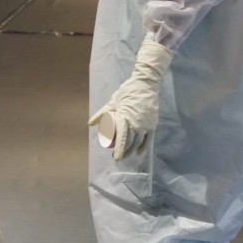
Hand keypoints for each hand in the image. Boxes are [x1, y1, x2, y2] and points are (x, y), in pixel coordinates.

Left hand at [88, 41, 174, 159]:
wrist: (146, 85)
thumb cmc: (127, 92)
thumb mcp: (112, 102)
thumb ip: (102, 114)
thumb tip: (90, 124)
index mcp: (126, 117)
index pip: (123, 137)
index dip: (119, 149)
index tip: (115, 157)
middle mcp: (137, 122)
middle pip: (130, 142)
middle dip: (124, 151)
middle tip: (116, 156)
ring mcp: (146, 124)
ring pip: (139, 141)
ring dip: (132, 150)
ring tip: (125, 154)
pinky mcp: (153, 124)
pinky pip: (148, 139)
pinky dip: (143, 147)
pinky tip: (138, 152)